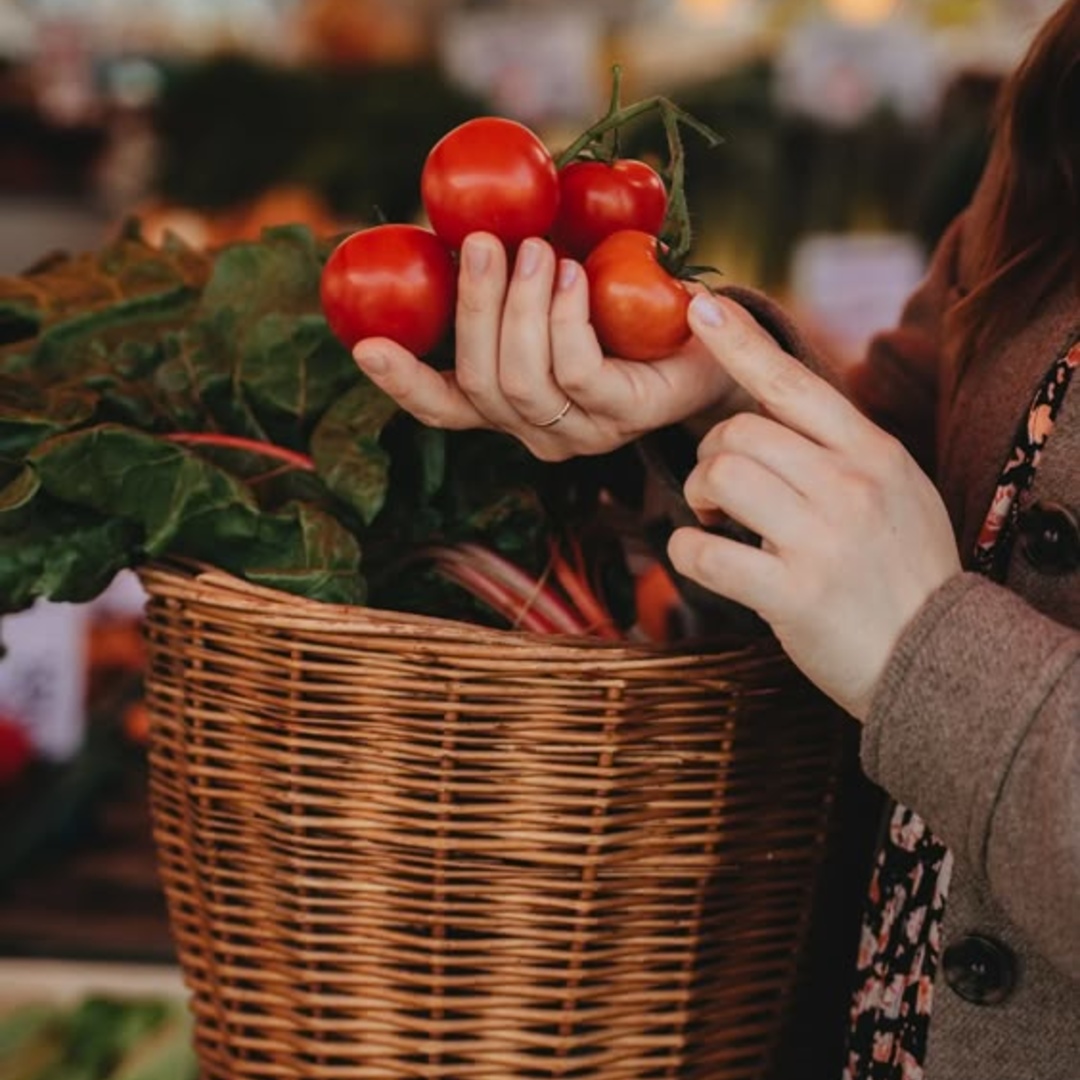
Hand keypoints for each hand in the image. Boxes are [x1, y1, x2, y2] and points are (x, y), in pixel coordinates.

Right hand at [352, 232, 735, 460]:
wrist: (717, 339)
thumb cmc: (628, 306)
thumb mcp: (559, 287)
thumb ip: (513, 276)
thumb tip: (462, 221)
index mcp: (512, 406)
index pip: (445, 408)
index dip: (402, 382)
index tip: (364, 345)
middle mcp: (538, 430)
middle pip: (480, 384)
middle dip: (473, 309)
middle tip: (483, 243)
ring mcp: (582, 431)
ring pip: (522, 381)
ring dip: (519, 308)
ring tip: (533, 249)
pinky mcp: (625, 415)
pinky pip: (577, 371)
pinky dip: (566, 317)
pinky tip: (574, 275)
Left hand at [669, 293, 961, 720]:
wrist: (938, 660)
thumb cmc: (904, 571)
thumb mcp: (897, 489)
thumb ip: (844, 447)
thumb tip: (776, 402)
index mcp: (873, 453)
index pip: (795, 383)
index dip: (742, 342)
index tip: (703, 307)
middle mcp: (850, 486)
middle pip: (740, 431)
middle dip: (710, 454)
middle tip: (715, 487)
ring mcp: (822, 540)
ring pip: (720, 476)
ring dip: (698, 494)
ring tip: (711, 517)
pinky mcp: (793, 594)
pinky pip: (704, 552)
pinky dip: (687, 550)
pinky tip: (703, 556)